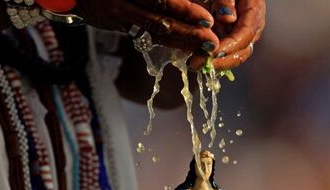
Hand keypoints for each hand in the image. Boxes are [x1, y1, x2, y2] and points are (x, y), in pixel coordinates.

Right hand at [75, 0, 219, 51]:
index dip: (186, 11)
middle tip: (211, 41)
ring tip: (203, 46)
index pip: (162, 0)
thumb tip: (186, 2)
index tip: (208, 19)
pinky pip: (146, 34)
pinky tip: (184, 46)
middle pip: (160, 19)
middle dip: (188, 31)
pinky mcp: (117, 24)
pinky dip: (167, 40)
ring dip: (181, 40)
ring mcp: (117, 14)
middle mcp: (122, 2)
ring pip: (153, 30)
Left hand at [189, 0, 265, 69]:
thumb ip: (226, 0)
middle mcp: (253, 29)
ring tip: (195, 64)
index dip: (227, 47)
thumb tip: (227, 19)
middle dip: (219, 62)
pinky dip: (213, 58)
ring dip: (215, 63)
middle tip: (196, 64)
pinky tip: (197, 58)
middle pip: (240, 52)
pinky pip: (226, 53)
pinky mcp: (234, 39)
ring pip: (233, 56)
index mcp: (254, 14)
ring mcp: (244, 36)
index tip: (209, 53)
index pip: (243, 36)